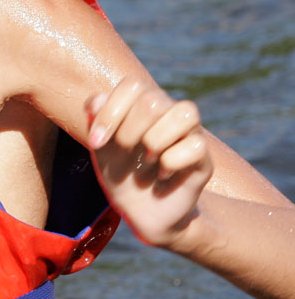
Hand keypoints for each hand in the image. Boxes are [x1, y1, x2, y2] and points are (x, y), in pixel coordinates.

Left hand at [86, 76, 212, 247]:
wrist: (141, 212)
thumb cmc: (121, 172)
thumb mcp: (101, 147)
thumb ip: (95, 120)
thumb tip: (96, 102)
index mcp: (142, 105)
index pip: (133, 85)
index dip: (111, 111)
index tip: (96, 142)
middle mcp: (168, 113)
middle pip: (154, 100)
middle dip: (129, 129)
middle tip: (124, 150)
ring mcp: (189, 135)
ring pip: (185, 112)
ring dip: (155, 140)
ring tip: (147, 160)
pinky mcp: (203, 160)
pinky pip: (196, 146)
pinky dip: (171, 163)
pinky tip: (162, 176)